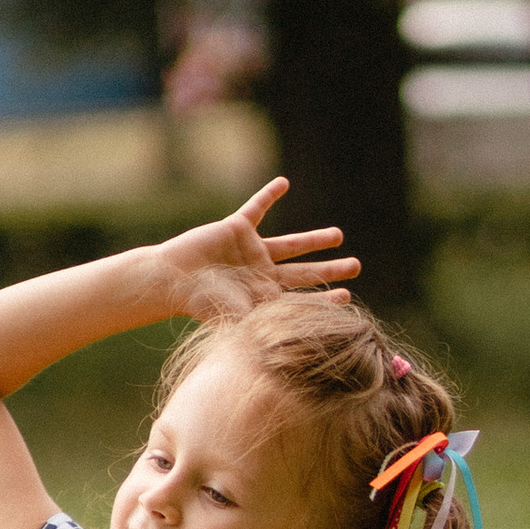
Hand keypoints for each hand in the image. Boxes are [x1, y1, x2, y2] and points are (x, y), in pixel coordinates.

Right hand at [154, 180, 358, 323]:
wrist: (173, 280)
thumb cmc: (204, 304)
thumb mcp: (241, 319)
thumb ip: (269, 327)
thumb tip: (300, 345)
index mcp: (264, 298)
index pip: (302, 298)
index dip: (325, 299)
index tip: (348, 298)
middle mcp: (262, 274)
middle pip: (305, 272)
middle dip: (330, 270)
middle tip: (356, 266)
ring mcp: (251, 251)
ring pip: (291, 244)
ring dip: (314, 240)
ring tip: (338, 235)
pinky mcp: (237, 229)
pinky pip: (257, 208)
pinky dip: (269, 195)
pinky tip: (284, 183)